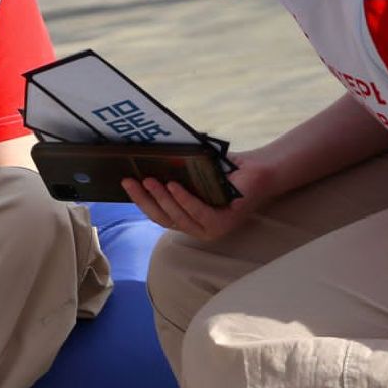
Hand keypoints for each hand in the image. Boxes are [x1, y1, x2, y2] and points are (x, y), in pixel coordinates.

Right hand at [121, 148, 277, 242]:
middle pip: (164, 218)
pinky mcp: (225, 224)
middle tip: (132, 181)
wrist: (260, 170)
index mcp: (190, 219)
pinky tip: (173, 185)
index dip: (141, 201)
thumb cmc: (228, 170)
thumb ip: (175, 172)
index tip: (126, 183)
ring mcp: (212, 230)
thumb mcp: (196, 172)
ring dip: (161, 199)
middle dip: (145, 200)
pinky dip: (184, 200)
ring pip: (179, 217)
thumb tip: (147, 157)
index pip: (159, 215)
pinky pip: (199, 213)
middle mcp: (199, 229)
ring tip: (149, 179)